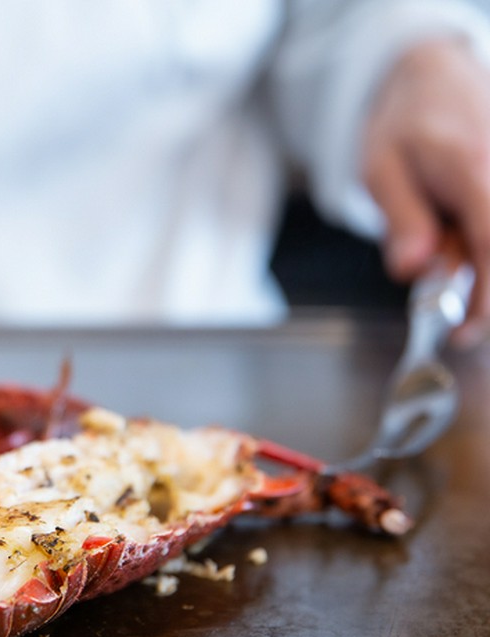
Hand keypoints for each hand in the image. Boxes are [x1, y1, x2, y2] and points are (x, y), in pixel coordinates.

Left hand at [363, 37, 489, 345]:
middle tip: (445, 292)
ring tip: (443, 230)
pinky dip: (477, 246)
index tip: (465, 336)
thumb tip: (413, 271)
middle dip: (479, 285)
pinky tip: (454, 226)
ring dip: (475, 259)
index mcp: (474, 169)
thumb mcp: (381, 170)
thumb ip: (402, 220)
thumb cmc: (405, 123)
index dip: (486, 303)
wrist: (437, 75)